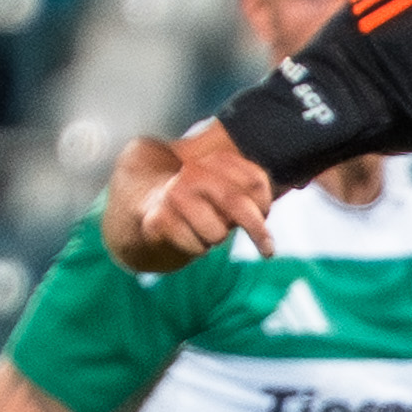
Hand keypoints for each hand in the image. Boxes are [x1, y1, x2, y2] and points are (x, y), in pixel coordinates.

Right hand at [120, 129, 273, 269]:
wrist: (142, 206)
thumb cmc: (197, 204)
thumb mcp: (224, 193)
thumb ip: (249, 196)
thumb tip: (269, 211)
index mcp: (213, 161)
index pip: (255, 182)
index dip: (265, 204)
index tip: (264, 216)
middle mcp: (194, 173)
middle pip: (237, 204)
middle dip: (257, 231)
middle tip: (268, 250)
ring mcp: (174, 195)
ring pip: (217, 233)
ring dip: (215, 239)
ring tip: (202, 230)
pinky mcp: (159, 220)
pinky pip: (197, 247)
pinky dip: (196, 249)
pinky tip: (185, 237)